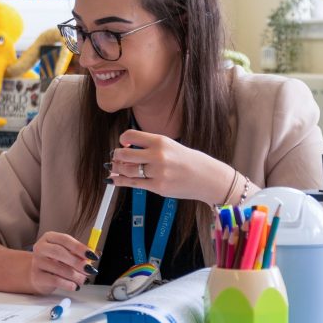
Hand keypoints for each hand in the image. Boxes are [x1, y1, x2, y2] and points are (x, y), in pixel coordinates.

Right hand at [27, 231, 96, 294]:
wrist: (37, 274)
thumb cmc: (55, 261)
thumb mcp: (67, 253)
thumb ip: (80, 253)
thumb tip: (96, 254)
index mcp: (49, 238)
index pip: (65, 239)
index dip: (80, 247)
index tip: (92, 255)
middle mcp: (41, 247)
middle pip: (59, 252)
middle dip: (77, 262)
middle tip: (89, 269)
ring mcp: (37, 262)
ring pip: (59, 268)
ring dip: (75, 276)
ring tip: (83, 280)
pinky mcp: (37, 277)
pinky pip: (55, 281)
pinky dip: (68, 284)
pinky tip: (74, 286)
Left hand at [109, 129, 232, 204]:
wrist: (208, 178)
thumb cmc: (189, 161)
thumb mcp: (171, 146)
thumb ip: (150, 146)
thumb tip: (126, 149)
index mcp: (160, 141)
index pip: (130, 135)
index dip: (122, 139)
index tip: (123, 143)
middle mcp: (158, 156)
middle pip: (124, 154)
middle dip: (116, 156)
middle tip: (115, 157)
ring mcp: (158, 172)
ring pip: (128, 170)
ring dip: (117, 169)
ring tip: (114, 168)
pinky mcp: (158, 187)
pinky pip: (134, 184)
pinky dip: (121, 181)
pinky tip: (115, 179)